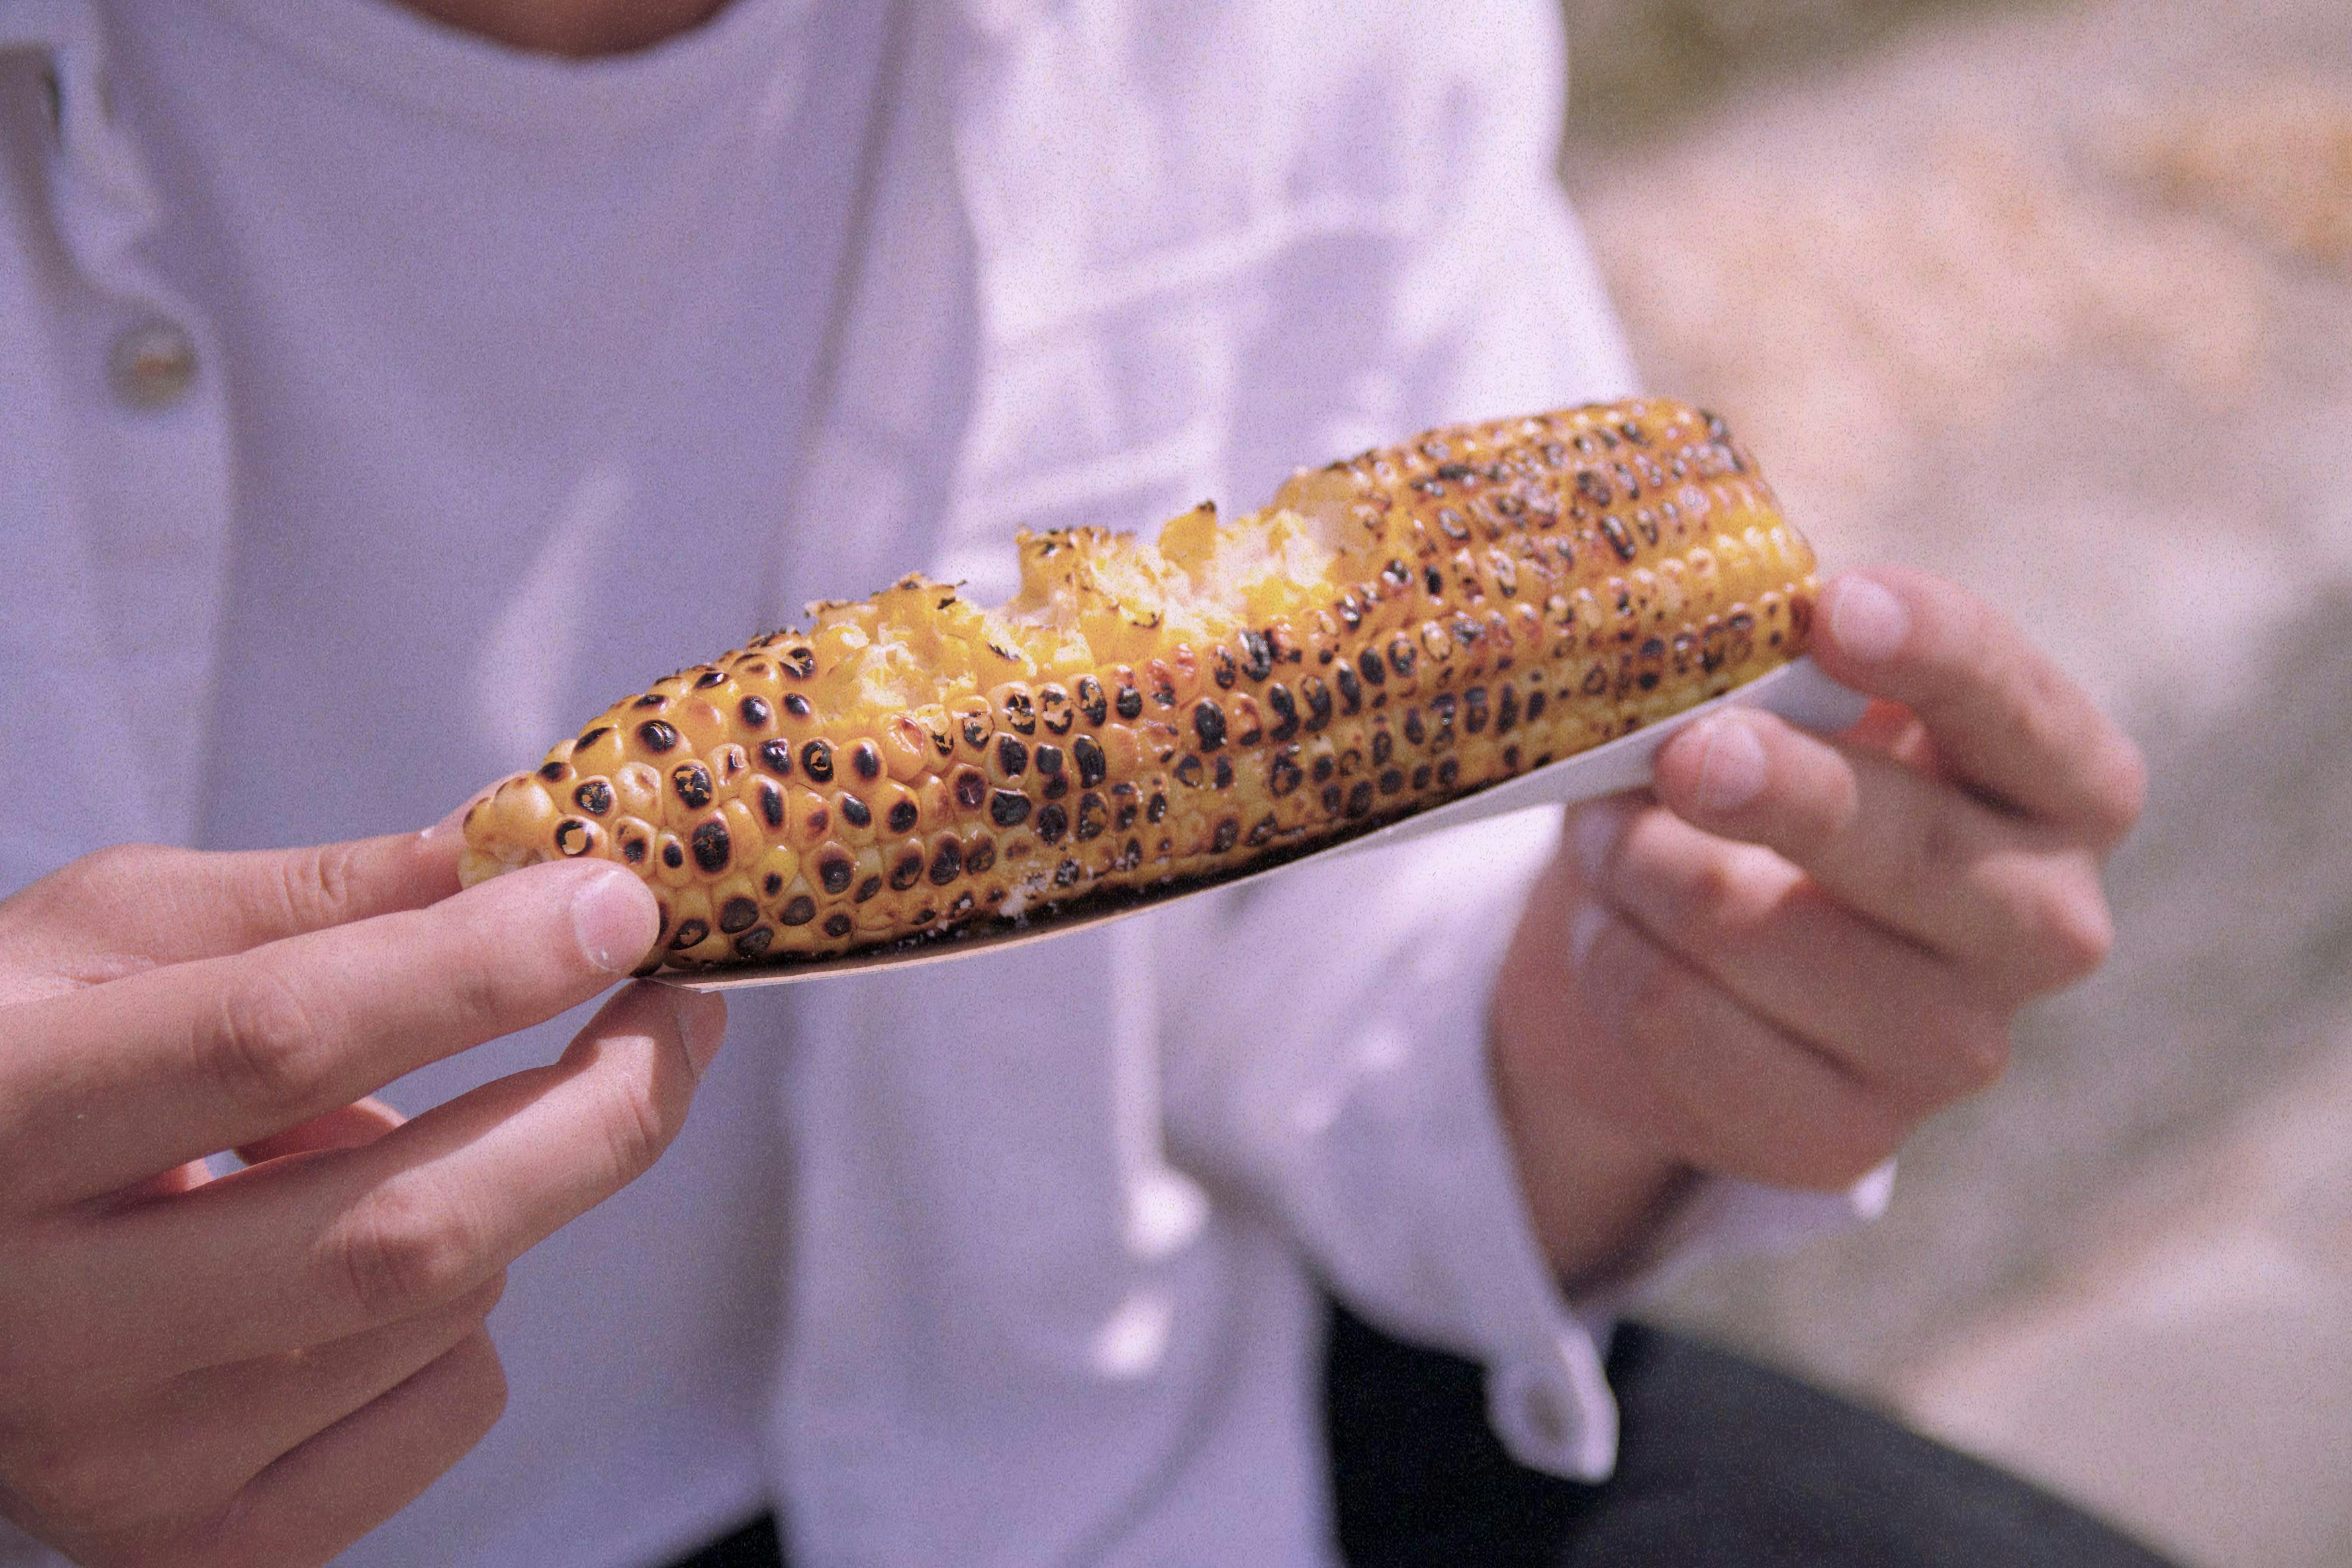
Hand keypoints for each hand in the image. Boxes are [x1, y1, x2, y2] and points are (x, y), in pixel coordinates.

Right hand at [0, 822, 725, 1566]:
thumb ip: (311, 901)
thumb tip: (519, 860)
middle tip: (684, 1016)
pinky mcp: (201, 1548)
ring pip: (444, 1311)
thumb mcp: (103, 939)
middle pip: (403, 1227)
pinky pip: (444, 1410)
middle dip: (596, 1111)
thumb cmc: (11, 1063)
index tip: (624, 910)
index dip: (480, 969)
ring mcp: (122, 1466)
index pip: (277, 1040)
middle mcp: (43, 1328)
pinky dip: (465, 1318)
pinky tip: (356, 1271)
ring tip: (380, 1142)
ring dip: (494, 1198)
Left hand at [1491, 567, 2144, 1288]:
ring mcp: (1954, 1048)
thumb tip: (1682, 625)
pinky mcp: (1843, 1137)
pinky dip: (1614, 955)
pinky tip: (1610, 924)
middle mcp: (2044, 924)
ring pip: (1766, 938)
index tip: (1833, 609)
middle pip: (1915, 849)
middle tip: (1683, 753)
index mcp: (2064, 786)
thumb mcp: (1778, 703)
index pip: (2020, 709)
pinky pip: (1684, 1023)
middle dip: (1785, 791)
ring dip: (1647, 868)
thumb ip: (1765, 664)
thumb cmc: (1761, 779)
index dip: (1934, 651)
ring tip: (1605, 831)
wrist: (1693, 950)